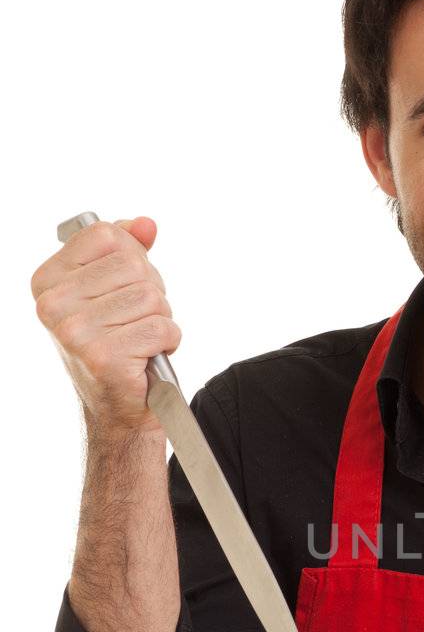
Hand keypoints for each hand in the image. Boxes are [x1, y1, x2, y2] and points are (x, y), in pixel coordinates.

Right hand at [31, 216, 177, 436]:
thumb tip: (146, 224)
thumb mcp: (116, 289)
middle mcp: (53, 306)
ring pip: (151, 297)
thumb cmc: (118, 343)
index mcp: (47, 281)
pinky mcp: (104, 357)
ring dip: (160, 319)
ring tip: (141, 340)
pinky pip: (162, 327)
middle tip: (136, 321)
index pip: (106, 235)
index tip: (124, 287)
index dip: (133, 258)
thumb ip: (128, 250)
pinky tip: (147, 357)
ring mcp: (75, 332)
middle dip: (151, 293)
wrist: (120, 407)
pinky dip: (168, 341)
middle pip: (133, 266)